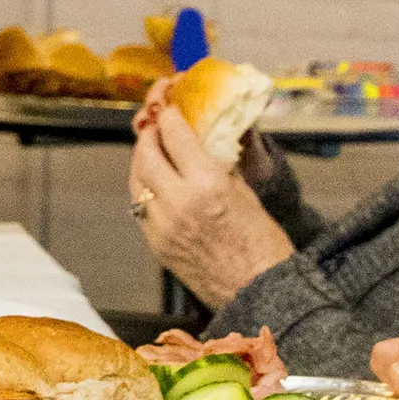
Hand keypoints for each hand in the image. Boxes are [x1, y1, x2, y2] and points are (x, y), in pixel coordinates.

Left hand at [126, 94, 294, 310]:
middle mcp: (178, 201)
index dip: (169, 116)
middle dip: (149, 134)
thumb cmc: (262, 242)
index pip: (173, 134)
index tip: (170, 108)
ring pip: (136, 179)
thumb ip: (217, 163)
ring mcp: (162, 225)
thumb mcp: (244, 190)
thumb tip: (201, 139)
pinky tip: (154, 184)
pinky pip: (139, 207)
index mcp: (206, 183)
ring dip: (141, 160)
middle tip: (155, 126)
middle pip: (146, 153)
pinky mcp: (156, 244)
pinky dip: (143, 189)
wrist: (257, 291)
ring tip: (151, 151)